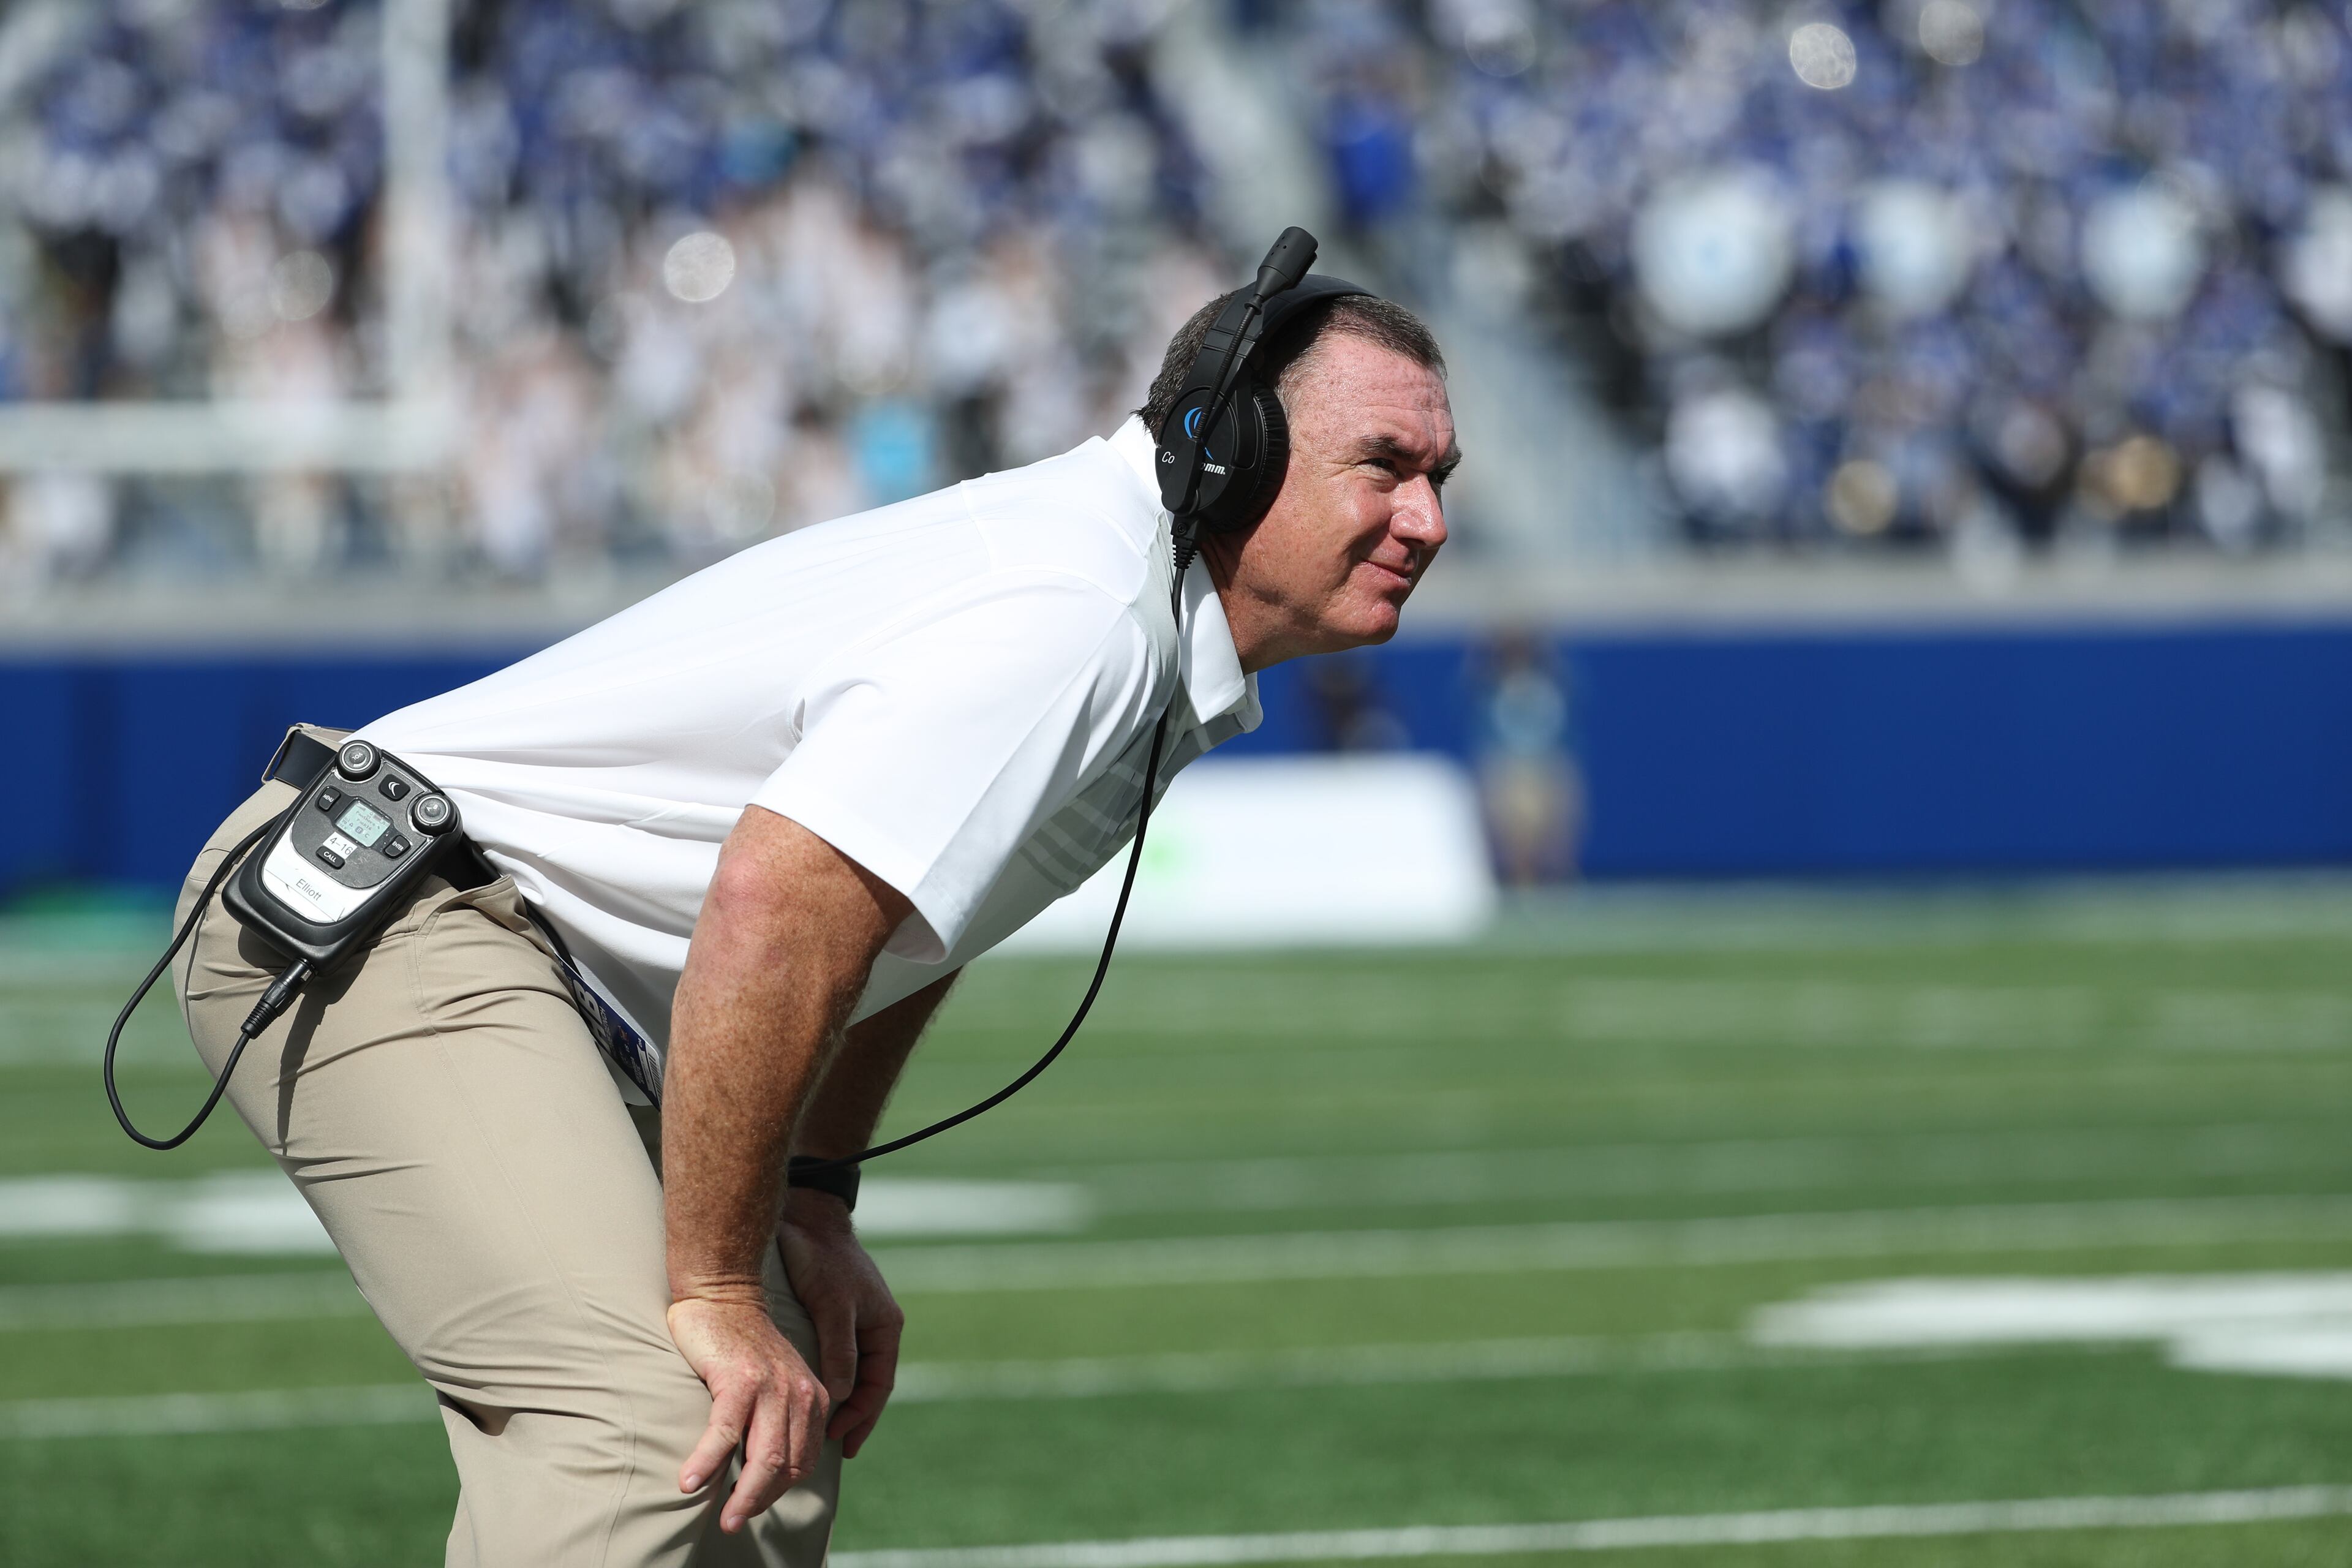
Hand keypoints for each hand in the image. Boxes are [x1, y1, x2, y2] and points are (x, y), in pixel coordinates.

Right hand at [666, 1294, 829, 1532]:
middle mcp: (801, 1394)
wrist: (724, 1295)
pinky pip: (724, 1434)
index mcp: (814, 1398)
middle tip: (735, 1523)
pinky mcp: (740, 1379)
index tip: (752, 1507)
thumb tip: (767, 1471)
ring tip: (723, 1518)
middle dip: (763, 1502)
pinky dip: (706, 1463)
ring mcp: (772, 1387)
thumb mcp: (777, 1383)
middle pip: (789, 1466)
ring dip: (743, 1496)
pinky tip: (688, 1483)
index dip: (779, 1491)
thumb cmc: (742, 1346)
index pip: (804, 1461)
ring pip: (765, 1458)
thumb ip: (782, 1418)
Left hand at [778, 1188, 903, 1457]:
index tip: (840, 1443)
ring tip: (817, 1430)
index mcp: (886, 1327)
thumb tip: (838, 1397)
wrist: (807, 1218)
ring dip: (836, 1401)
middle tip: (829, 1448)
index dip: (862, 1417)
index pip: (879, 1386)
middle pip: (866, 1385)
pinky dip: (823, 1380)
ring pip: (848, 1373)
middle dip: (851, 1417)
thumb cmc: (823, 1260)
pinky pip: (832, 1358)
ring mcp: (854, 1322)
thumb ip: (838, 1351)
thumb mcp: (834, 1306)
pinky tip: (806, 1394)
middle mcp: (874, 1328)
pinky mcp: (831, 1316)